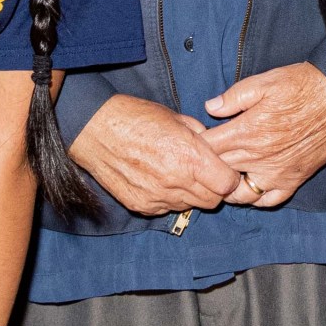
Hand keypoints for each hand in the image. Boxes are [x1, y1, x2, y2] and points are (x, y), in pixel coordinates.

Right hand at [66, 94, 240, 216]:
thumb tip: (215, 147)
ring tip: (178, 173)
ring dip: (191, 194)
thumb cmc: (136, 118)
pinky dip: (168, 198)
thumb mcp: (176, 118)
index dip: (230, 178)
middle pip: (212, 201)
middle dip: (214, 189)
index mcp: (190, 157)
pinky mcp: (141, 205)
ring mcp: (158, 197)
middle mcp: (176, 181)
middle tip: (205, 174)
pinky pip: (166, 208)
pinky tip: (158, 179)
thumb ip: (201, 136)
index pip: (227, 185)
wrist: (96, 129)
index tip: (226, 170)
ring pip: (190, 206)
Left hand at [201, 63, 325, 206]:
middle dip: (207, 166)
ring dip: (227, 186)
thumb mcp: (264, 82)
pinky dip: (255, 198)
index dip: (197, 145)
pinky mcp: (294, 179)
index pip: (208, 147)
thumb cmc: (301, 86)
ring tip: (224, 174)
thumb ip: (234, 97)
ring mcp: (276, 172)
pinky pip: (268, 200)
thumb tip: (210, 107)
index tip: (194, 140)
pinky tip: (250, 185)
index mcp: (247, 131)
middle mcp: (258, 157)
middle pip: (219, 170)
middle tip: (204, 159)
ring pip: (238, 193)